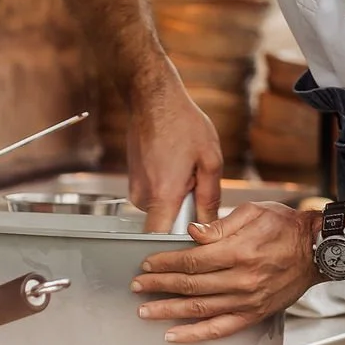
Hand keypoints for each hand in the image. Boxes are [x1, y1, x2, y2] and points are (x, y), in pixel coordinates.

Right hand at [126, 69, 222, 230]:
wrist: (153, 99)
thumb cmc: (182, 123)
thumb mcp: (210, 159)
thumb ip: (210, 196)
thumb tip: (212, 224)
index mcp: (163, 195)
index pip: (162, 241)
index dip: (179, 246)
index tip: (195, 239)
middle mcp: (142, 197)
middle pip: (166, 224)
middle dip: (186, 212)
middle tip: (197, 183)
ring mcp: (135, 189)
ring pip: (162, 209)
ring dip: (177, 197)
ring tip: (186, 169)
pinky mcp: (133, 182)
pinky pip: (154, 197)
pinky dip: (167, 188)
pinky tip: (175, 165)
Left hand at [130, 202, 319, 341]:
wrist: (317, 250)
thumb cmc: (286, 226)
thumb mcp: (253, 212)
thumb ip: (220, 225)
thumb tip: (192, 234)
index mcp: (239, 251)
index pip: (192, 261)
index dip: (166, 264)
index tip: (148, 265)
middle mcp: (241, 279)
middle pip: (190, 286)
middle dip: (159, 287)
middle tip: (138, 287)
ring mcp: (247, 300)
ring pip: (200, 309)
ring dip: (169, 311)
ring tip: (146, 312)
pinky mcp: (254, 314)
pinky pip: (220, 329)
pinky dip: (195, 335)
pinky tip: (175, 336)